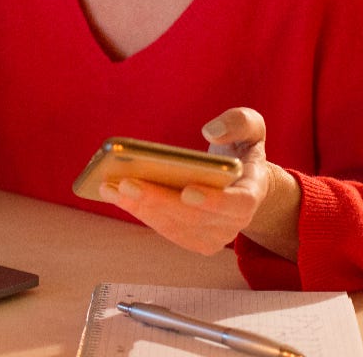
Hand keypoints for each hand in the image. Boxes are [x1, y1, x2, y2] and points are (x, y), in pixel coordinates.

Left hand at [99, 107, 298, 259]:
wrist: (240, 181)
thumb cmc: (241, 150)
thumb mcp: (250, 128)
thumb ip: (239, 122)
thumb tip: (211, 132)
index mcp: (252, 193)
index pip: (238, 204)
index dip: (214, 201)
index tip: (187, 190)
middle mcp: (234, 223)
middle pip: (194, 218)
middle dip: (158, 200)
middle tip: (126, 182)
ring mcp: (213, 236)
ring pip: (174, 226)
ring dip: (140, 208)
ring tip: (110, 186)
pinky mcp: (193, 240)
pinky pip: (164, 228)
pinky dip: (139, 211)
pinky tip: (114, 193)